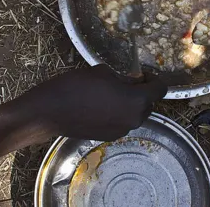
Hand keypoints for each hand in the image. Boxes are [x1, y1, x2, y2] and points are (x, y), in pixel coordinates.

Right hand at [14, 65, 166, 141]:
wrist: (49, 112)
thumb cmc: (76, 86)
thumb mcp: (103, 72)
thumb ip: (123, 78)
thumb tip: (130, 82)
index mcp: (137, 101)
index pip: (160, 90)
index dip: (154, 79)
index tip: (144, 74)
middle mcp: (134, 119)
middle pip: (149, 104)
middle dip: (142, 92)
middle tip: (127, 81)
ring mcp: (121, 131)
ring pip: (135, 114)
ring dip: (130, 103)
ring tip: (113, 92)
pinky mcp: (109, 137)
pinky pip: (122, 122)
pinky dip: (118, 113)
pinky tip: (102, 104)